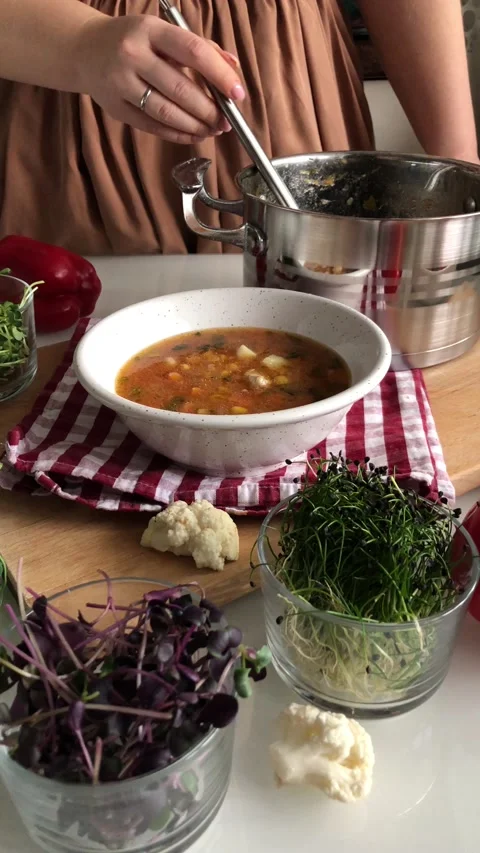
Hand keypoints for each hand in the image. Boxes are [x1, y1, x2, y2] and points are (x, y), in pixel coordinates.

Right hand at [75, 14, 243, 141]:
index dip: (219, 75)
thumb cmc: (133, 40)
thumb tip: (232, 68)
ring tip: (213, 129)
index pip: (193, 52)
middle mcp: (132, 55)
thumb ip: (199, 47)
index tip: (237, 93)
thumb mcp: (162, 32)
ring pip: (167, 112)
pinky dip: (177, 134)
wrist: (85, 50)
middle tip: (226, 120)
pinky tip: (193, 134)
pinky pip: (152, 126)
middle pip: (181, 89)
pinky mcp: (115, 108)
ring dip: (196, 126)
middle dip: (210, 110)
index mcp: (150, 30)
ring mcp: (121, 83)